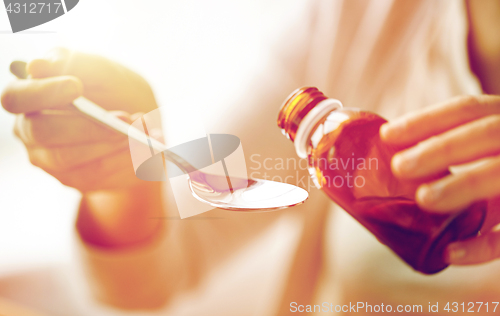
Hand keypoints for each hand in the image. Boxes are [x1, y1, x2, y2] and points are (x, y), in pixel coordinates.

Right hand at [1, 48, 156, 191]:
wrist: (142, 126)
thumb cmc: (117, 92)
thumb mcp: (107, 71)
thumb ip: (80, 64)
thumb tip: (40, 65)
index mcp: (31, 97)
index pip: (17, 97)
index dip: (43, 92)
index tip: (76, 86)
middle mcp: (32, 131)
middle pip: (43, 133)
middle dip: (88, 125)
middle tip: (124, 117)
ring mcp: (51, 161)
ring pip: (71, 159)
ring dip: (111, 144)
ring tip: (142, 130)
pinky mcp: (76, 180)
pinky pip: (98, 174)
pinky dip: (126, 159)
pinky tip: (146, 146)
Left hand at [380, 95, 499, 264]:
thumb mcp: (492, 149)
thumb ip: (462, 150)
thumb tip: (396, 159)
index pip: (468, 109)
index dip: (426, 120)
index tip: (386, 134)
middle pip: (487, 133)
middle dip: (441, 148)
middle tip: (399, 166)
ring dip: (463, 186)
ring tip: (423, 199)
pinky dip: (486, 244)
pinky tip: (451, 252)